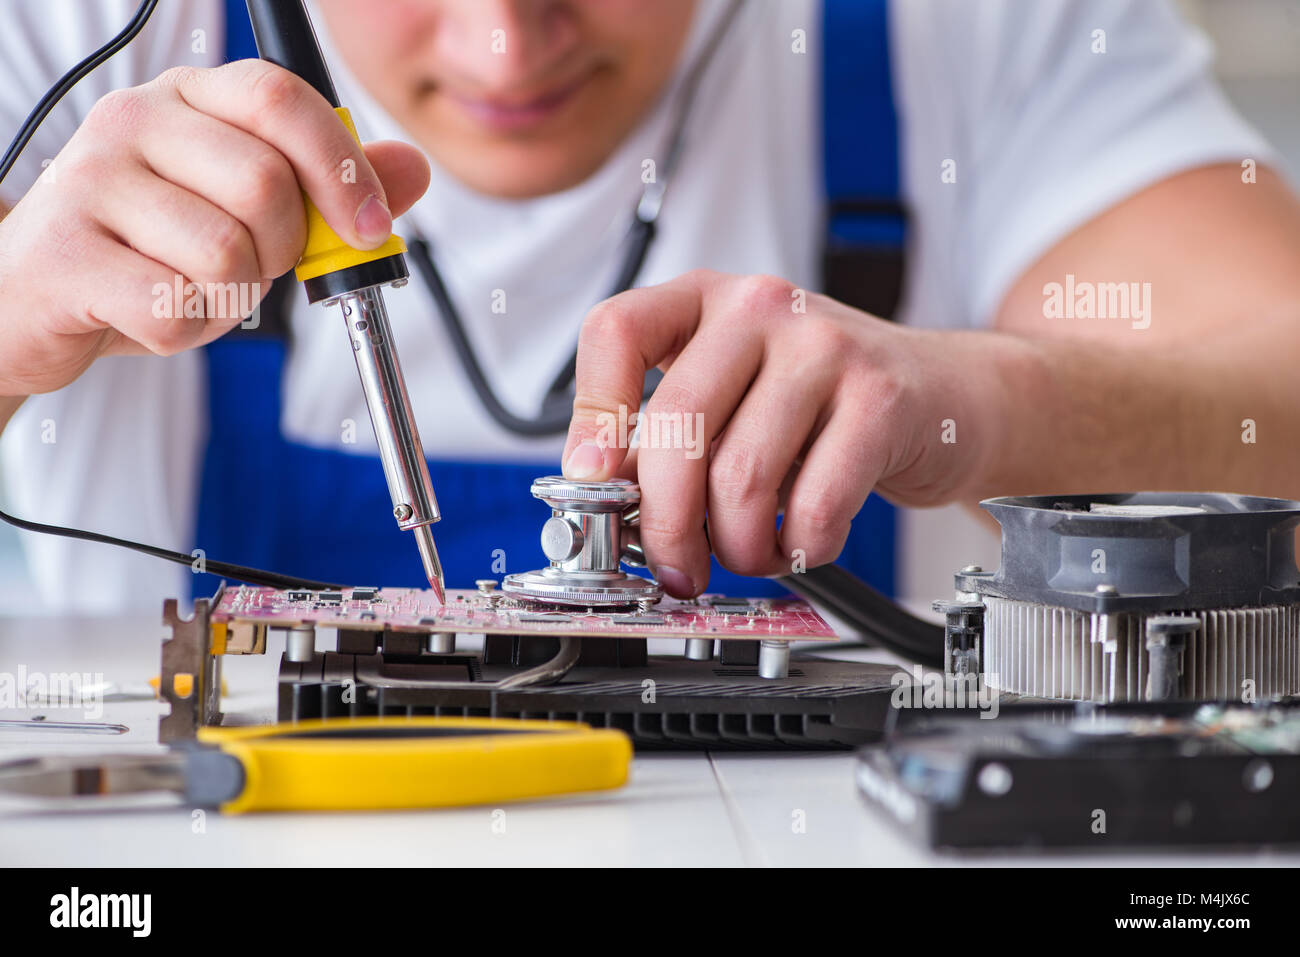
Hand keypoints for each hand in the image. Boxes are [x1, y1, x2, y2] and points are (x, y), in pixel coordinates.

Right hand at [0, 60, 429, 395]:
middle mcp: (133, 122)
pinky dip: (186, 332)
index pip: (279, 99)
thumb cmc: (150, 250)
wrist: (32, 297)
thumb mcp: (245, 211)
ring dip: (231, 299)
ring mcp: (90, 183)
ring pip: (225, 256)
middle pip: (263, 186)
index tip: (370, 226)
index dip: (341, 167)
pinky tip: (151, 313)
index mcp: (187, 98)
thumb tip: (410, 169)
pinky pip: (176, 310)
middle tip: (250, 266)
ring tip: (190, 289)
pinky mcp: (64, 255)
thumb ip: (328, 188)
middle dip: (280, 252)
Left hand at [561, 270, 999, 596]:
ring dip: (737, 546)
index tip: (595, 482)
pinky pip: (813, 503)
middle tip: (675, 567)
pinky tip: (804, 543)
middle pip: (675, 424)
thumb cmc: (826, 404)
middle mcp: (760, 308)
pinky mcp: (880, 398)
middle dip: (665, 523)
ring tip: (751, 553)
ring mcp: (824, 347)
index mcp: (706, 301)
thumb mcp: (735, 395)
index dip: (594, 415)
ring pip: (739, 476)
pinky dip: (799, 548)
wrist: (947, 395)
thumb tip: (605, 503)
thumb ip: (672, 433)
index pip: (617, 332)